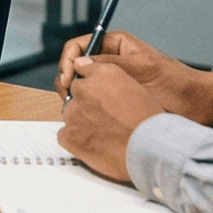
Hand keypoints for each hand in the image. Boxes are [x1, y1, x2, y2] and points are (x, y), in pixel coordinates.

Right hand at [55, 30, 212, 124]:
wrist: (195, 106)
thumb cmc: (175, 83)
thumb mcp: (142, 69)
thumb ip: (110, 64)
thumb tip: (79, 63)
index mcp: (116, 45)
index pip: (79, 46)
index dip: (68, 60)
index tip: (67, 77)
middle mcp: (110, 60)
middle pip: (74, 65)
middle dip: (67, 78)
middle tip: (68, 95)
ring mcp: (111, 80)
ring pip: (81, 83)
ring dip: (75, 93)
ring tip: (75, 106)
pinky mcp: (114, 98)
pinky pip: (92, 98)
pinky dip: (85, 104)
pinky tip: (87, 113)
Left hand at [57, 62, 164, 181]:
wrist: (147, 147)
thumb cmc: (147, 121)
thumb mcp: (134, 87)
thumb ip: (108, 75)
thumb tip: (81, 64)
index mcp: (103, 73)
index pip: (83, 72)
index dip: (91, 87)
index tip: (97, 97)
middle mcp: (84, 88)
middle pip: (75, 95)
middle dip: (85, 105)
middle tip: (104, 119)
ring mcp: (73, 112)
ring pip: (70, 115)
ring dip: (81, 122)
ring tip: (104, 134)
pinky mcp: (69, 135)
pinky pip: (64, 135)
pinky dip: (75, 141)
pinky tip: (93, 144)